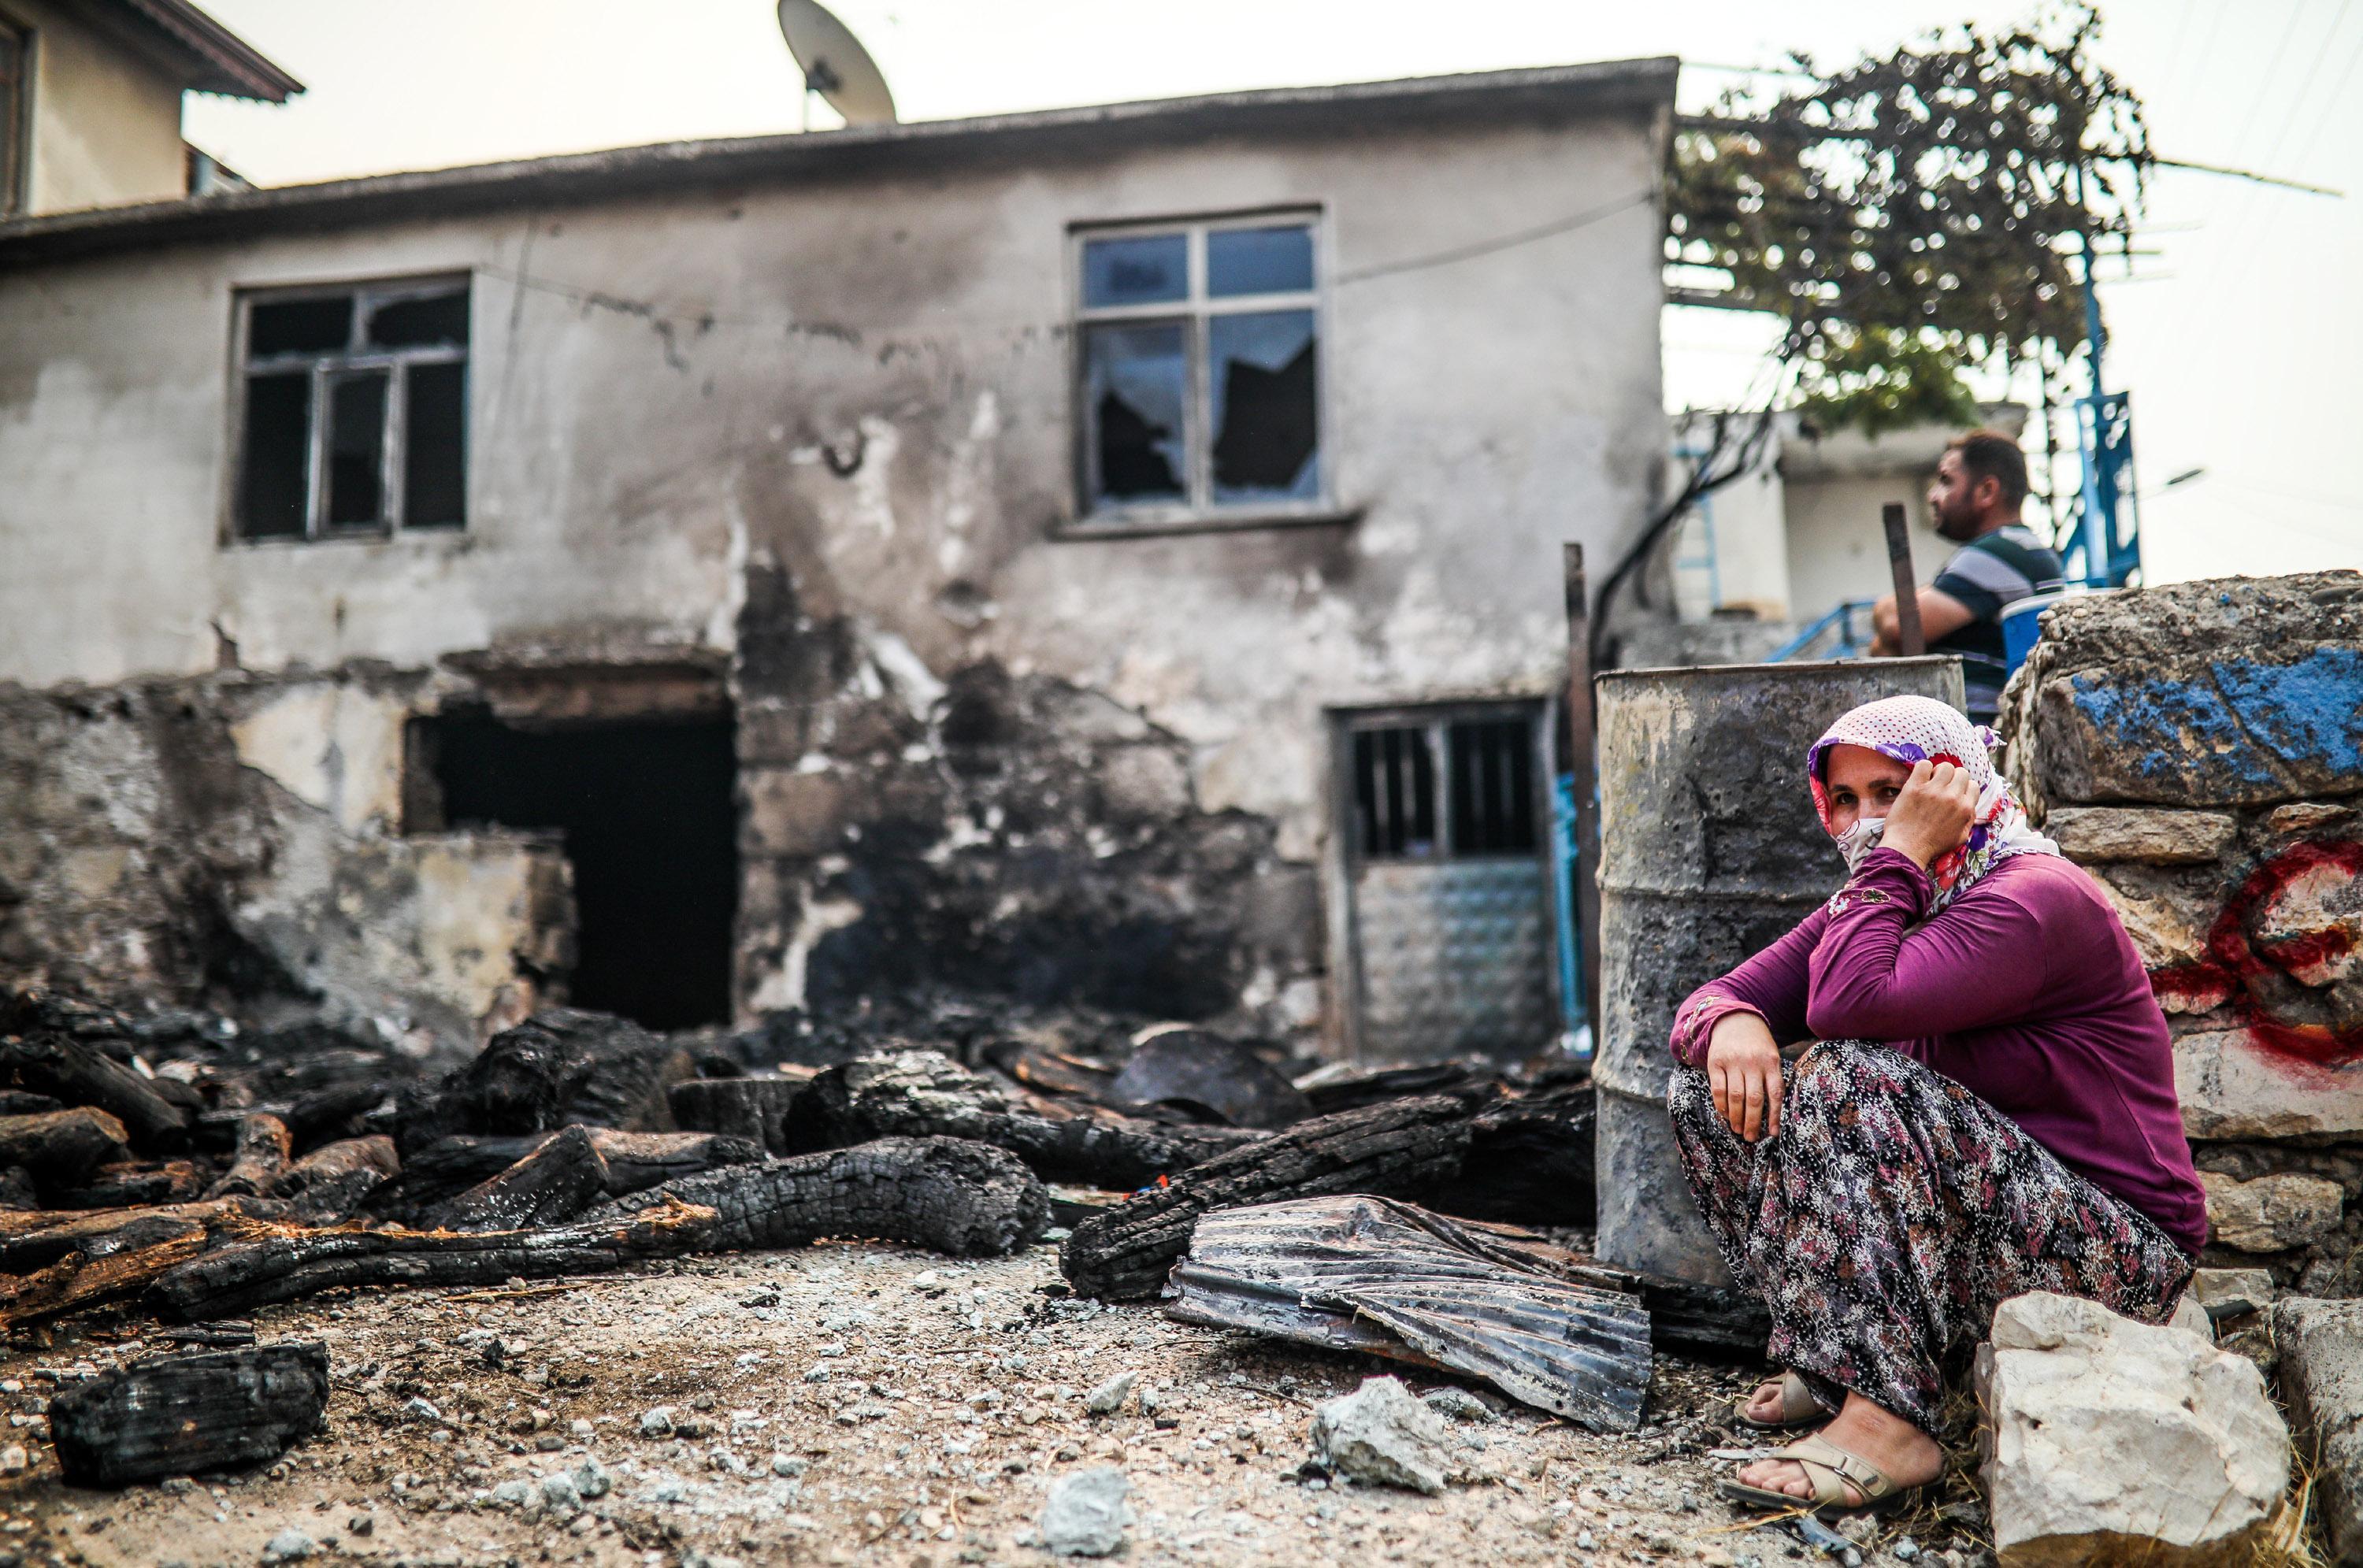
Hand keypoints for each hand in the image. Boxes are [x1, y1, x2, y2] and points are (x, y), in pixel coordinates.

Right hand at [1705, 1012, 1781, 1142]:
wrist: (1735, 1020)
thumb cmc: (1757, 1045)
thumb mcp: (1771, 1057)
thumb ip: (1772, 1079)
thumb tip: (1773, 1115)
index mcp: (1771, 1062)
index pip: (1775, 1093)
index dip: (1774, 1116)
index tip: (1772, 1134)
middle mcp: (1752, 1062)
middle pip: (1753, 1098)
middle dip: (1752, 1122)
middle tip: (1750, 1137)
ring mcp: (1733, 1061)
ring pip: (1735, 1096)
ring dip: (1736, 1117)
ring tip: (1738, 1130)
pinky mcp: (1716, 1062)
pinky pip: (1718, 1088)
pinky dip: (1721, 1105)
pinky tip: (1725, 1115)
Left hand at [1877, 759, 1977, 867]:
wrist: (1907, 849)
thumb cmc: (1933, 845)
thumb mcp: (1961, 837)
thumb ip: (1968, 819)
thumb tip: (1969, 806)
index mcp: (1965, 808)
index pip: (1973, 784)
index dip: (1963, 788)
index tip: (1953, 793)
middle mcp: (1952, 797)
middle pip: (1961, 772)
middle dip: (1953, 778)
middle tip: (1941, 787)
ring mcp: (1933, 790)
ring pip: (1945, 766)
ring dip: (1939, 772)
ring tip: (1930, 782)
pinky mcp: (1914, 787)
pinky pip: (1923, 764)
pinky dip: (1923, 768)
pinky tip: (1920, 779)